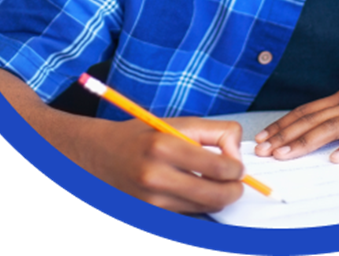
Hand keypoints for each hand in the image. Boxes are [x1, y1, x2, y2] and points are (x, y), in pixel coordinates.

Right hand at [72, 115, 244, 212]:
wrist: (100, 156)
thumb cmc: (144, 136)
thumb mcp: (179, 123)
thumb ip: (215, 133)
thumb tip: (236, 155)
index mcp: (164, 146)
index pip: (217, 167)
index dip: (237, 169)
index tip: (238, 166)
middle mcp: (156, 177)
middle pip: (215, 196)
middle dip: (234, 190)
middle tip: (237, 181)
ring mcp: (151, 202)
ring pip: (204, 208)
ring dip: (217, 198)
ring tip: (213, 182)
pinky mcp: (148, 216)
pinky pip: (187, 215)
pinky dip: (197, 206)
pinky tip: (192, 191)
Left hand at [254, 57, 338, 163]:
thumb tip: (328, 131)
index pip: (308, 110)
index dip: (284, 124)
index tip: (263, 137)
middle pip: (313, 118)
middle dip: (285, 135)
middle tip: (262, 149)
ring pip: (333, 126)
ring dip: (306, 141)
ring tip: (286, 154)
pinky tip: (337, 158)